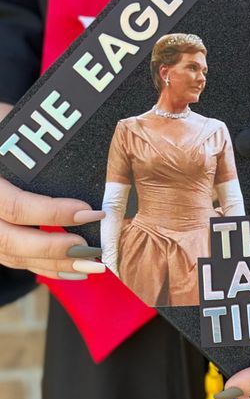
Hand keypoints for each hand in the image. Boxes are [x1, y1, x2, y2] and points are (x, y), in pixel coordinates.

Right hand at [0, 104, 104, 279]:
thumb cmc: (0, 128)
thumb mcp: (10, 127)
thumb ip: (33, 143)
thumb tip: (81, 144)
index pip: (15, 206)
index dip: (52, 214)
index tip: (89, 212)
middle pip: (10, 241)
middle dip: (54, 249)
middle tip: (92, 250)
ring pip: (12, 256)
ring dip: (53, 264)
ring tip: (90, 266)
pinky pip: (13, 259)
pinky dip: (44, 267)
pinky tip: (72, 271)